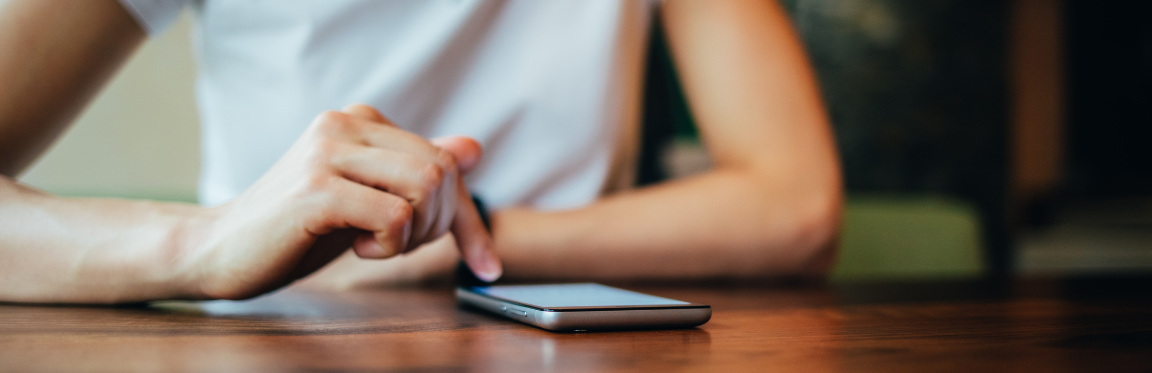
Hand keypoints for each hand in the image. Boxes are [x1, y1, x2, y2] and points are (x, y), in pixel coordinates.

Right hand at [177, 104, 500, 299]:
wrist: (220, 250)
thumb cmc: (298, 229)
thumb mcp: (367, 199)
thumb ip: (415, 171)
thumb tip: (473, 147)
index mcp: (360, 120)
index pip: (446, 160)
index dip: (468, 217)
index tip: (486, 264)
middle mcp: (344, 123)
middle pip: (442, 172)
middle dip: (439, 225)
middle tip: (398, 247)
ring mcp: (328, 151)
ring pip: (425, 187)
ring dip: (414, 234)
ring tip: (376, 244)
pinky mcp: (317, 188)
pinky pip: (395, 216)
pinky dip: (390, 245)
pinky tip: (357, 248)